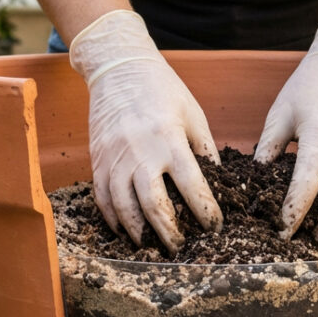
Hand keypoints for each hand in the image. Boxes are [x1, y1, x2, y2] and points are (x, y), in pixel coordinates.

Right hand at [69, 10, 221, 251]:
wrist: (118, 68)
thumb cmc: (162, 91)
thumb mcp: (193, 115)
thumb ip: (205, 151)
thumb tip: (220, 184)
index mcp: (170, 140)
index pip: (192, 187)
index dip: (206, 212)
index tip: (215, 228)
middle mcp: (141, 152)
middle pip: (155, 206)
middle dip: (171, 233)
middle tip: (182, 248)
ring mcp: (115, 158)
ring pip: (125, 208)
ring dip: (140, 233)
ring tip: (152, 245)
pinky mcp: (98, 161)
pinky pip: (102, 199)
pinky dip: (113, 220)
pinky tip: (125, 231)